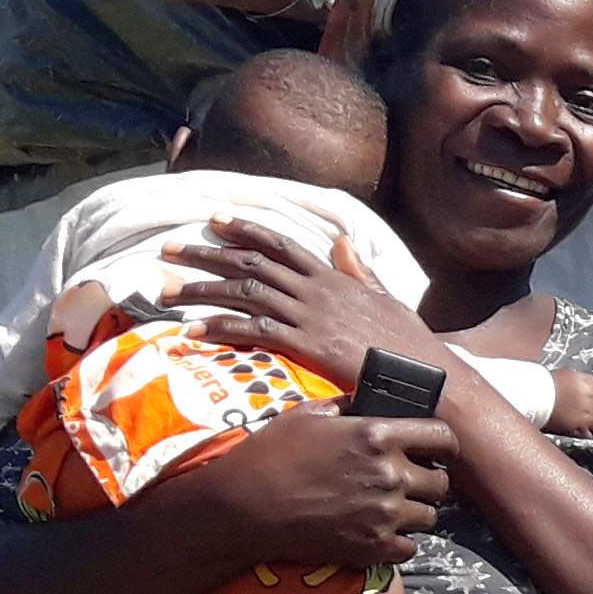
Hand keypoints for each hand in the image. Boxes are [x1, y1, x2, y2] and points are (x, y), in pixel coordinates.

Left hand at [165, 217, 445, 395]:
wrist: (427, 373)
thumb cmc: (410, 345)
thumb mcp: (386, 299)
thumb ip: (358, 271)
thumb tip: (342, 244)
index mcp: (334, 277)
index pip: (282, 243)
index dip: (246, 230)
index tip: (215, 220)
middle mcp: (316, 289)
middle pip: (251, 261)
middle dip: (206, 253)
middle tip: (169, 251)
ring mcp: (310, 315)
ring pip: (244, 292)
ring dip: (200, 289)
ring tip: (165, 292)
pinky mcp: (306, 344)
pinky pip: (252, 331)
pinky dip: (219, 328)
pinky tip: (192, 332)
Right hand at [183, 398, 455, 573]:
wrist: (244, 508)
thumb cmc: (270, 455)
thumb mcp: (307, 415)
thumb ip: (347, 406)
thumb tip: (368, 402)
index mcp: (378, 434)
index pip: (443, 437)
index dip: (444, 444)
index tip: (437, 450)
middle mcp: (390, 474)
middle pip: (442, 482)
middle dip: (429, 481)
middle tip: (409, 484)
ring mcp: (384, 513)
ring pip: (430, 517)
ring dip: (416, 513)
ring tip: (391, 510)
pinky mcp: (374, 547)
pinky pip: (410, 548)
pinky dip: (400, 543)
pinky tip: (380, 534)